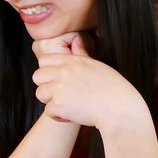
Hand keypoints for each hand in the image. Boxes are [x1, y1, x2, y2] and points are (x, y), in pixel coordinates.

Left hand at [32, 33, 146, 131]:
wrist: (120, 109)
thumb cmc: (113, 88)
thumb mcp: (97, 65)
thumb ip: (81, 54)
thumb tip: (76, 40)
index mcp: (72, 61)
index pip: (44, 60)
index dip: (48, 72)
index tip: (58, 80)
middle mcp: (63, 72)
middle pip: (37, 76)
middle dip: (46, 86)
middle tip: (60, 94)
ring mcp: (59, 88)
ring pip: (40, 94)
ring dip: (51, 102)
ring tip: (67, 105)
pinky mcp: (59, 105)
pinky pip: (48, 111)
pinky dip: (58, 116)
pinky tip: (71, 116)